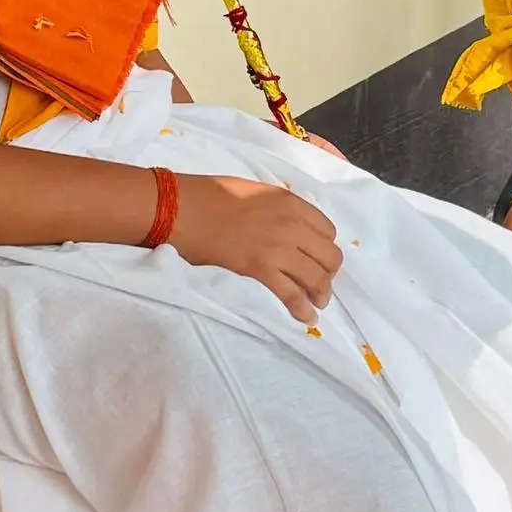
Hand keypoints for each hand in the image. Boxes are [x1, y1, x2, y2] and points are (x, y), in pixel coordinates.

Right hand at [170, 168, 343, 320]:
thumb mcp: (257, 193)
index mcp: (291, 203)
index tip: (316, 258)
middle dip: (328, 273)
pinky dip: (302, 309)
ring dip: (321, 294)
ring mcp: (277, 248)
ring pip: (317, 278)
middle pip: (329, 257)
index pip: (328, 231)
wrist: (182, 208)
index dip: (324, 248)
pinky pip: (292, 295)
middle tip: (319, 284)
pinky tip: (306, 318)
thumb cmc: (210, 196)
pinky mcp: (259, 269)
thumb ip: (279, 210)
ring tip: (317, 304)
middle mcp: (292, 225)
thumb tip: (289, 229)